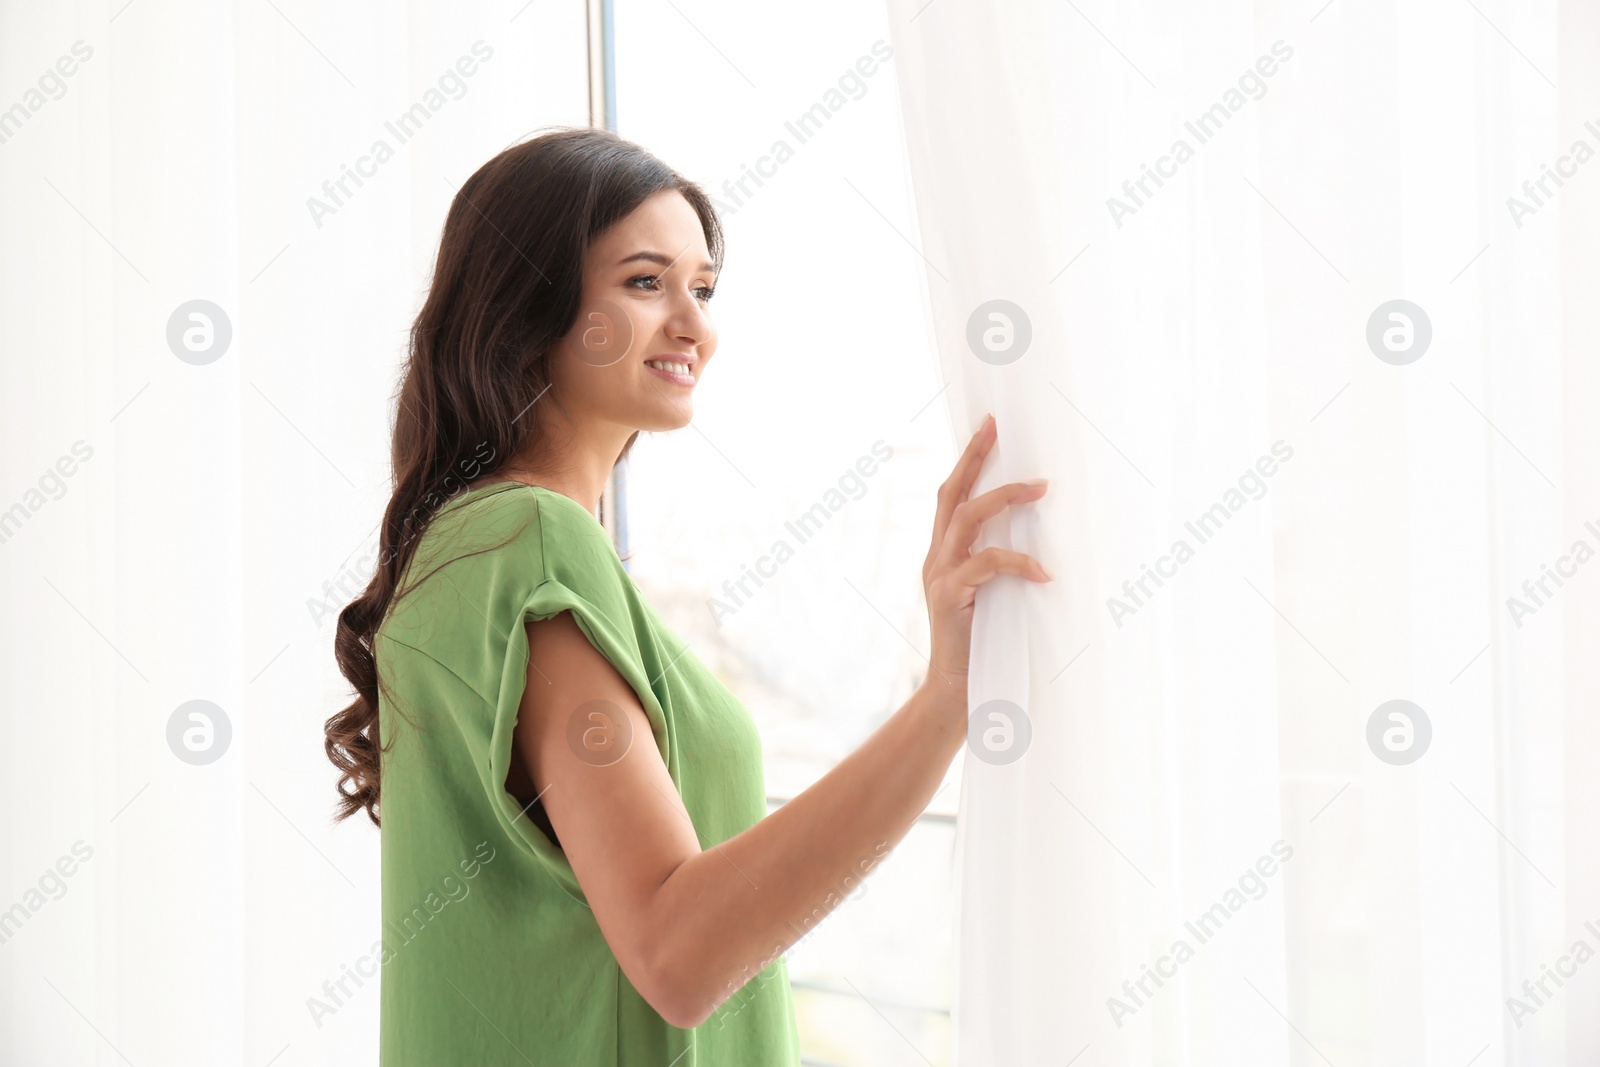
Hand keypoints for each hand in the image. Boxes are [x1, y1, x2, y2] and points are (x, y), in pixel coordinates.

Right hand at [920, 414, 1049, 708]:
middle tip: (996, 428)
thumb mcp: (989, 597)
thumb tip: (1043, 539)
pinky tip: (1044, 572)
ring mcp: (940, 576)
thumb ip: (999, 567)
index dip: (967, 461)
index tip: (987, 428)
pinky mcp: (951, 597)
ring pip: (967, 519)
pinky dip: (1017, 563)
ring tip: (1040, 488)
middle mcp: (936, 559)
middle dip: (973, 458)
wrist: (956, 693)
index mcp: (943, 555)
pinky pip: (986, 565)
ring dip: (1004, 498)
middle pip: (951, 495)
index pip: (951, 497)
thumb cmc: (981, 646)